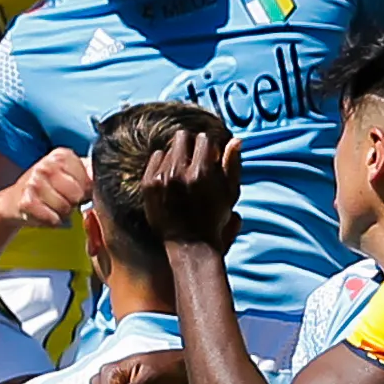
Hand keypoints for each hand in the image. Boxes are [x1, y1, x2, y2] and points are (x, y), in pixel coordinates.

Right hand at [3, 148, 91, 228]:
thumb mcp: (67, 173)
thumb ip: (87, 172)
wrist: (14, 200)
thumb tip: (107, 176)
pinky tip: (45, 214)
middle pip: (78, 195)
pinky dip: (52, 222)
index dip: (86, 192)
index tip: (76, 191)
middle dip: (74, 203)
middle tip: (64, 200)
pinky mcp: (26, 201)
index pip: (89, 181)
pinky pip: (52, 219)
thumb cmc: (46, 188)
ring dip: (62, 214)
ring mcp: (34, 182)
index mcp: (61, 155)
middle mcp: (46, 165)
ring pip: (66, 209)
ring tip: (53, 207)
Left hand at [140, 130, 240, 249]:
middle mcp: (179, 172)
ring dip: (178, 156)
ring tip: (183, 174)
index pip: (204, 139)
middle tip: (195, 160)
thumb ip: (232, 164)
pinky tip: (171, 179)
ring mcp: (161, 178)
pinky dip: (163, 164)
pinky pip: (155, 159)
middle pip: (182, 137)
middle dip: (191, 146)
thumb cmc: (214, 219)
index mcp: (202, 172)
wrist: (190, 245)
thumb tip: (235, 139)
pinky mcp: (148, 185)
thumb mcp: (230, 193)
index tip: (210, 157)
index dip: (209, 147)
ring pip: (168, 148)